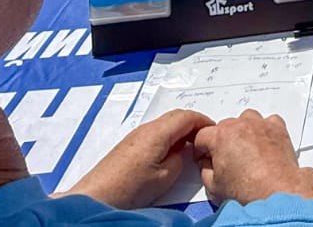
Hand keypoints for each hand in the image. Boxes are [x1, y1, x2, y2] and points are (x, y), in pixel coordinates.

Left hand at [59, 109, 211, 209]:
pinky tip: (170, 154)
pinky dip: (168, 137)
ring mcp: (136, 135)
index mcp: (157, 133)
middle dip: (193, 124)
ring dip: (180, 131)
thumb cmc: (130, 188)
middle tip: (205, 139)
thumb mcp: (166, 177)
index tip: (214, 132)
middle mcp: (146, 128)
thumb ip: (180, 159)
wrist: (98, 196)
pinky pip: (155, 133)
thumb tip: (183, 151)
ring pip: (165, 124)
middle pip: (176, 116)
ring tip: (189, 148)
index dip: (204, 121)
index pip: (187, 116)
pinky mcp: (129, 145)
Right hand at [193, 110, 312, 205]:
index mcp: (220, 137)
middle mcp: (239, 125)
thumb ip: (205, 170)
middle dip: (222, 141)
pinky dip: (264, 130)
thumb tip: (207, 165)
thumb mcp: (213, 187)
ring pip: (246, 119)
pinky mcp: (277, 128)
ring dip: (243, 131)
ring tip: (246, 149)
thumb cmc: (248, 191)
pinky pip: (268, 122)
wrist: (277, 192)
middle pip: (224, 126)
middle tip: (227, 159)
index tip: (205, 157)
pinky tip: (264, 144)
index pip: (202, 135)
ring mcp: (259, 125)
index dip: (201, 149)